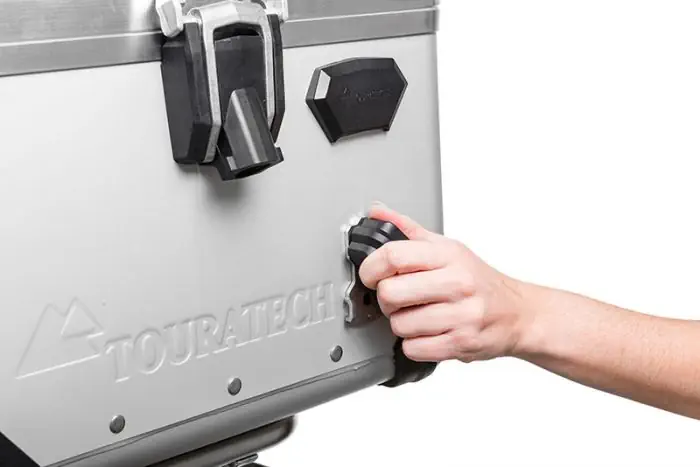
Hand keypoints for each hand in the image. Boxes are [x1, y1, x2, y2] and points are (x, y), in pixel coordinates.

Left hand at [359, 203, 530, 362]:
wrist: (517, 313)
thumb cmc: (478, 281)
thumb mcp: (447, 248)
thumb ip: (409, 231)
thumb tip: (377, 212)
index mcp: (448, 255)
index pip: (394, 256)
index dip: (371, 267)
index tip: (370, 274)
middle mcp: (457, 283)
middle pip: (390, 293)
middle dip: (386, 298)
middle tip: (398, 298)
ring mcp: (461, 315)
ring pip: (399, 324)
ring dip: (401, 323)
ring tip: (417, 316)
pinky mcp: (461, 343)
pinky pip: (413, 348)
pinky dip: (414, 344)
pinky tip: (427, 333)